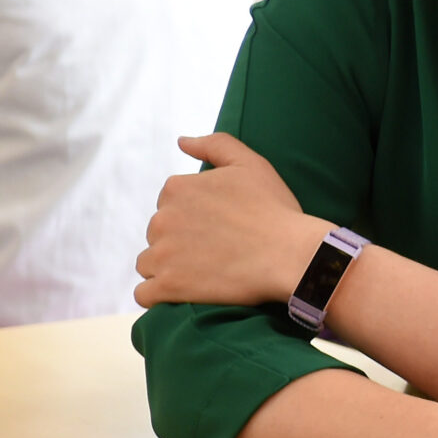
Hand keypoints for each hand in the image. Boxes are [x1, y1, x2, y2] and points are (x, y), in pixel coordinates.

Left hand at [134, 133, 327, 307]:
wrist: (292, 255)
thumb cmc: (275, 210)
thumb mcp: (251, 164)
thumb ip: (214, 145)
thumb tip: (181, 141)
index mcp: (177, 188)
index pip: (169, 205)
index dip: (194, 217)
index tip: (219, 228)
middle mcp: (161, 219)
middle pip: (158, 234)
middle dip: (179, 243)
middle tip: (217, 252)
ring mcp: (162, 255)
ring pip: (148, 264)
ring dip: (168, 269)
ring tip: (203, 274)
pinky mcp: (167, 287)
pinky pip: (144, 294)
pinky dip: (159, 295)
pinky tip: (184, 293)